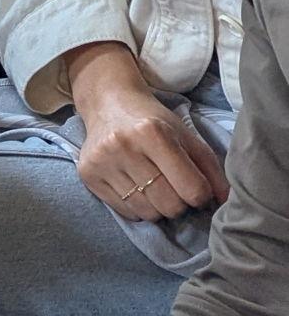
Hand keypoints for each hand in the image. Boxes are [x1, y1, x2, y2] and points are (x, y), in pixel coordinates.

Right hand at [68, 43, 231, 220]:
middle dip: (179, 203)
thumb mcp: (188, 137)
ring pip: (148, 213)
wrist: (108, 102)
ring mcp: (102, 160)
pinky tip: (134, 185)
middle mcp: (123, 145)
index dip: (200, 194)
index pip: (192, 190)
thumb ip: (212, 171)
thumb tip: (227, 205)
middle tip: (172, 186)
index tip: (194, 184)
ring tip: (152, 185)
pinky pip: (126, 212)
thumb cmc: (154, 121)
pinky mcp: (87, 173)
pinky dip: (137, 207)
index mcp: (153, 133)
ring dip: (157, 207)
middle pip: (170, 206)